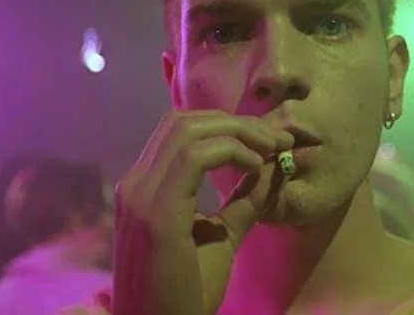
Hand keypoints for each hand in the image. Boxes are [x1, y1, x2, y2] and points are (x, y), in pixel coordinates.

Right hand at [112, 110, 293, 314]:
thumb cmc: (187, 291)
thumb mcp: (223, 235)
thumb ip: (245, 199)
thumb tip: (274, 165)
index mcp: (146, 187)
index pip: (182, 131)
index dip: (229, 125)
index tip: (271, 138)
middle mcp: (136, 184)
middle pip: (184, 121)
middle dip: (237, 122)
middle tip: (277, 137)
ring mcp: (140, 195)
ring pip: (188, 130)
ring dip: (238, 132)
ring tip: (270, 149)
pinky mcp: (154, 213)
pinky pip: (194, 157)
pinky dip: (230, 151)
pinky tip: (255, 166)